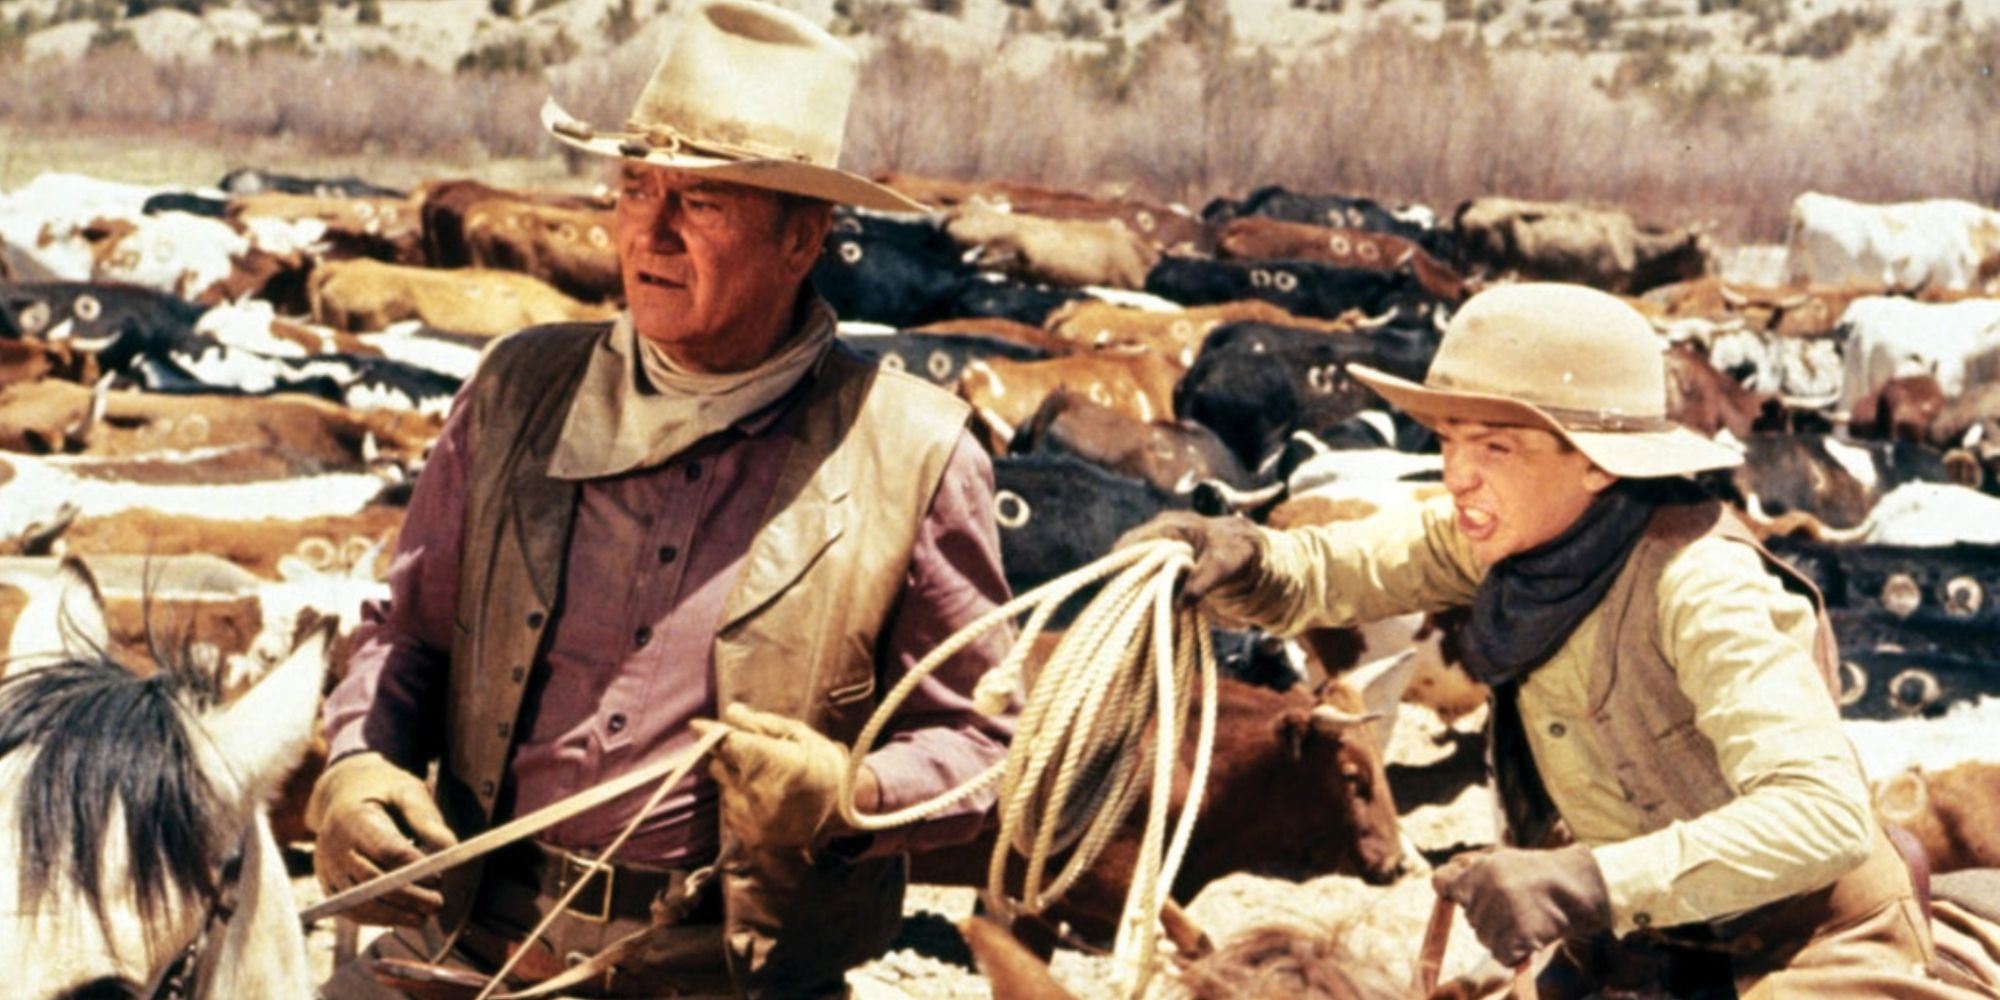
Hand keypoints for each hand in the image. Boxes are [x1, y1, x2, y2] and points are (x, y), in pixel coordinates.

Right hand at [305, 752, 458, 926]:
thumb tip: (450, 847)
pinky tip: (403, 917)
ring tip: (424, 918)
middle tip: (437, 903)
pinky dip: (377, 918)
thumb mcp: (407, 789)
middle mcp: (333, 844)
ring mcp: (326, 866)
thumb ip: (426, 816)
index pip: (384, 848)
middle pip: (370, 879)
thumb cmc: (382, 789)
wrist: (343, 793)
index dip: (412, 867)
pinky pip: (349, 909)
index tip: (438, 877)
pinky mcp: (327, 883)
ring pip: (358, 900)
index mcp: (352, 816)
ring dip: (392, 914)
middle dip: (406, 896)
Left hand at [690, 704, 850, 852]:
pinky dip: (740, 799)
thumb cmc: (827, 770)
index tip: (696, 725)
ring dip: (734, 777)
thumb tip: (733, 712)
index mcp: (771, 761)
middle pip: (718, 764)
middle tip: (750, 753)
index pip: (726, 744)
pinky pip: (730, 807)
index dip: (709, 732)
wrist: (845, 818)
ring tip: (765, 778)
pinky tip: (765, 798)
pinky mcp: (747, 834)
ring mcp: (750, 815)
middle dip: (727, 755)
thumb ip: (765, 724)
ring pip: (724, 786)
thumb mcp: (803, 737)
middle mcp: (755, 790)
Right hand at [1115, 511, 1264, 605]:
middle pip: (1130, 550)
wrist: (1244, 543)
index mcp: (1172, 526)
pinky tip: (1148, 593)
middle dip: (1127, 573)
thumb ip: (1200, 585)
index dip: (1122, 563)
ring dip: (1136, 576)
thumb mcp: (1220, 569)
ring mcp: (1161, 535)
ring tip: (1137, 599)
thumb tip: (1178, 605)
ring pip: (1136, 556)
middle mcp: (1161, 527)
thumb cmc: (1233, 552)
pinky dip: (1145, 576)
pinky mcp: (1164, 546)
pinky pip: (1145, 560)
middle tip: (1128, 598)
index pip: (1134, 542)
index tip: (1121, 587)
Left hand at [1431, 843, 1611, 966]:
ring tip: (1527, 915)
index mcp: (1477, 870)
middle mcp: (1485, 893)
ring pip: (1483, 937)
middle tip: (1516, 902)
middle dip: (1486, 913)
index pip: (1441, 883)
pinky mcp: (1517, 940)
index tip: (1465, 892)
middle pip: (1468, 916)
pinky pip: (1502, 955)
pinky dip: (1515, 951)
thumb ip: (1469, 868)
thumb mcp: (1501, 858)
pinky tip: (1532, 933)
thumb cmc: (1539, 872)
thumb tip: (1441, 882)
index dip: (1453, 890)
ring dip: (1501, 932)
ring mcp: (1500, 917)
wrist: (1580, 888)